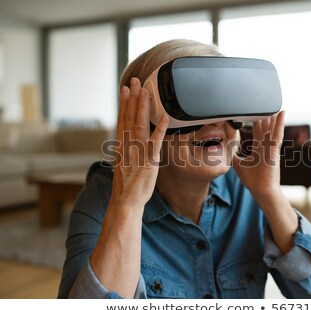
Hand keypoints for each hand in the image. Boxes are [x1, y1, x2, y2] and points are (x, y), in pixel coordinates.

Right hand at [111, 77, 167, 209]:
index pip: (121, 119)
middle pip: (129, 117)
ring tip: (145, 91)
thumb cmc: (126, 184)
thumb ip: (126, 148)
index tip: (125, 89)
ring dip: (143, 107)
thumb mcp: (122, 162)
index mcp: (120, 145)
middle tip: (135, 81)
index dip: (124, 103)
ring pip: (139, 124)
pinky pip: (155, 141)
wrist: (126, 200)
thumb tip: (128, 138)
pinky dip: (159, 128)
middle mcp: (127, 145)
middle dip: (133, 97)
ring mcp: (137, 152)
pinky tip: (164, 117)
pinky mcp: (149, 160)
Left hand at [232, 111, 284, 199]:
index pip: (258, 132)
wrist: (260, 190)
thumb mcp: (238, 164)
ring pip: (272, 128)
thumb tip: (226, 149)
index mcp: (259, 149)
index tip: (254, 111)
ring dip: (273, 116)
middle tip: (263, 102)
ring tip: (274, 104)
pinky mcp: (275, 151)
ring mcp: (271, 148)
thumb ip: (233, 155)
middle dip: (264, 116)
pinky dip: (280, 124)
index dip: (256, 121)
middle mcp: (266, 147)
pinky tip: (281, 114)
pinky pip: (277, 135)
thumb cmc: (252, 180)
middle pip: (266, 127)